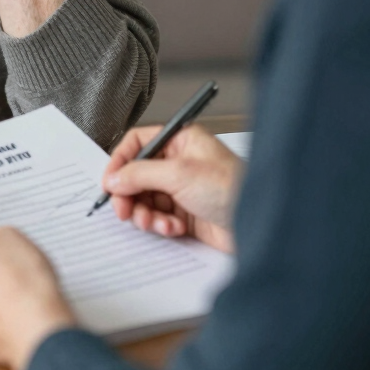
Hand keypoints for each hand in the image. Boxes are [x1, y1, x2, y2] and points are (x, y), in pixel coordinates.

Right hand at [102, 124, 242, 252]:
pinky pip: (159, 217)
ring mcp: (182, 189)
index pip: (137, 143)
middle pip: (137, 175)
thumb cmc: (232, 187)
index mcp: (179, 140)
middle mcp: (179, 162)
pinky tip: (174, 229)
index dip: (120, 161)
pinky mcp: (186, 214)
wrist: (260, 225)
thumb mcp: (179, 173)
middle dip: (130, 194)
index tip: (109, 182)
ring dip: (145, 213)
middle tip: (123, 210)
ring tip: (154, 223)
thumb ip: (140, 173)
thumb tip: (114, 178)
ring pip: (146, 199)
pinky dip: (161, 225)